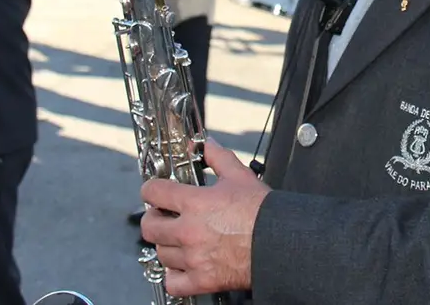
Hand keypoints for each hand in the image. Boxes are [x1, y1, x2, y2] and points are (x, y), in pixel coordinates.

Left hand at [139, 139, 269, 296]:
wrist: (280, 242)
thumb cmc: (262, 213)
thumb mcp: (240, 176)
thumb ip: (218, 158)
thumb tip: (206, 146)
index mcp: (195, 204)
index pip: (154, 192)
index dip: (151, 188)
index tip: (154, 191)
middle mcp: (189, 231)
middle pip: (150, 226)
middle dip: (154, 218)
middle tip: (163, 216)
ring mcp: (193, 258)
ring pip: (161, 253)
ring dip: (166, 245)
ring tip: (177, 240)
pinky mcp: (201, 280)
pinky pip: (173, 282)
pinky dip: (174, 276)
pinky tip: (182, 266)